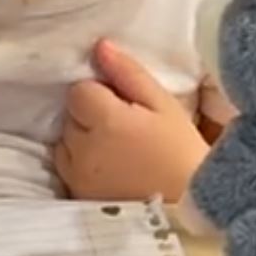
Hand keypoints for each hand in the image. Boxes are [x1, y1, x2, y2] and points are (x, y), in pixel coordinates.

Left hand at [54, 40, 209, 201]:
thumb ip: (128, 73)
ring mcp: (78, 177)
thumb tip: (100, 46)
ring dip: (82, 142)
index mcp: (104, 120)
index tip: (124, 104)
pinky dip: (82, 166)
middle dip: (90, 116)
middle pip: (70, 117)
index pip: (78, 91)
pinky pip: (68, 171)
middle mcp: (83, 149)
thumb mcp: (164, 105)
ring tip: (118, 151)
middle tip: (125, 128)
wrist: (191, 209)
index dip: (100, 93)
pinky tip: (111, 170)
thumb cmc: (181, 152)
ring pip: (65, 144)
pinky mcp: (77, 198)